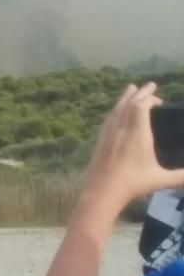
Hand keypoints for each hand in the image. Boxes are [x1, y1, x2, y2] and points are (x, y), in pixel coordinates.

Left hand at [83, 83, 183, 208]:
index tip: (158, 101)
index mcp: (137, 134)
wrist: (101, 190)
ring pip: (117, 109)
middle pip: (129, 104)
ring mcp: (109, 133)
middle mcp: (122, 129)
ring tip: (130, 89)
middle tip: (149, 85)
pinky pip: (109, 118)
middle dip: (140, 93)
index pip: (141, 107)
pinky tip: (117, 111)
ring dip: (125, 98)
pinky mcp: (100, 139)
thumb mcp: (161, 180)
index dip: (149, 99)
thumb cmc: (133, 184)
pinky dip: (116, 109)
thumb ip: (181, 176)